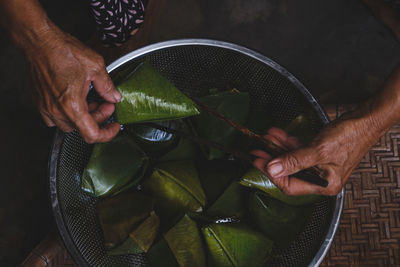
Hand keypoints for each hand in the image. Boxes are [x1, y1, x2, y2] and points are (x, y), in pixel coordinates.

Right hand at [25, 26, 120, 142]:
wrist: (39, 41)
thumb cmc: (62, 51)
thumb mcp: (95, 66)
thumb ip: (107, 86)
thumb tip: (114, 97)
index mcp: (71, 106)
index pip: (91, 134)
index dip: (107, 134)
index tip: (113, 126)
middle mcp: (56, 110)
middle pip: (82, 128)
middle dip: (98, 117)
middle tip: (107, 102)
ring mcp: (46, 107)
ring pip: (69, 124)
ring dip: (84, 115)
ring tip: (91, 99)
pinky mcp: (40, 102)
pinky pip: (56, 117)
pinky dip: (69, 112)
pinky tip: (76, 98)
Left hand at [252, 109, 381, 195]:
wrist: (365, 119)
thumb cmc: (350, 136)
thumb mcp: (319, 151)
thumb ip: (294, 161)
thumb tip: (273, 169)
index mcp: (324, 184)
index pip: (290, 186)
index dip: (272, 175)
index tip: (259, 162)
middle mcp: (321, 178)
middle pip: (288, 173)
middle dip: (271, 160)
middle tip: (256, 152)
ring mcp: (319, 165)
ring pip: (291, 160)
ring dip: (277, 148)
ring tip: (265, 139)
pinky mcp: (318, 154)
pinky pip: (298, 150)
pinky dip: (287, 143)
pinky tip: (277, 135)